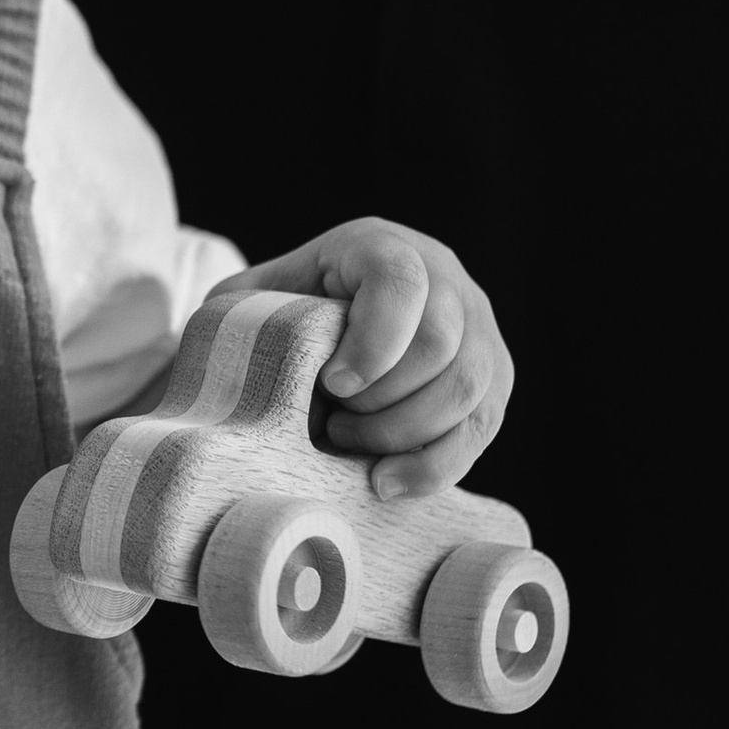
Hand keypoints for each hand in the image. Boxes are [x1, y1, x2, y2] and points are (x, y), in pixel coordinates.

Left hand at [216, 217, 510, 498]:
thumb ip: (239, 313)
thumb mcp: (253, 302)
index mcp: (381, 246)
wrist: (326, 329)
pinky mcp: (493, 378)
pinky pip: (482, 428)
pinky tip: (386, 482)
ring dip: (405, 432)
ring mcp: (479, 327)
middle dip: (383, 400)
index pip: (400, 282)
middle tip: (333, 423)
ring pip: (469, 388)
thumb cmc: (283, 315)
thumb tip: (235, 349)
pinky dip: (435, 465)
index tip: (333, 385)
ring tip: (349, 444)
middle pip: (441, 344)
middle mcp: (444, 278)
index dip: (374, 341)